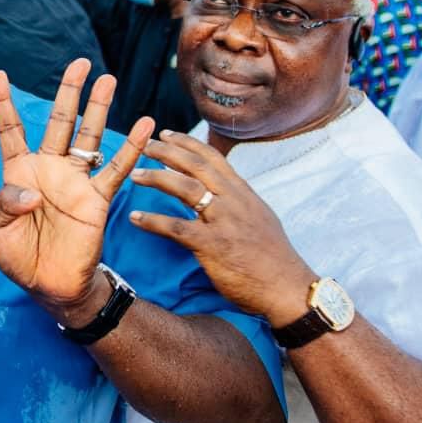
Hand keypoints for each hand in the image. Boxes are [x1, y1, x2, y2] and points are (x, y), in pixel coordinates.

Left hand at [0, 59, 152, 323]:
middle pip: (60, 122)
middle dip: (69, 92)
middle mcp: (50, 169)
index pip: (11, 131)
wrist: (50, 285)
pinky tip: (145, 125)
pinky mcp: (98, 199)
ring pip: (89, 137)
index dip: (4, 105)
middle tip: (80, 62)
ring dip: (99, 109)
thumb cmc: (19, 257)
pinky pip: (117, 169)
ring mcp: (75, 181)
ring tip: (109, 79)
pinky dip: (131, 148)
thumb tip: (33, 191)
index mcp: (19, 172)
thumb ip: (5, 204)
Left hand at [129, 131, 314, 325]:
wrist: (287, 288)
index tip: (167, 134)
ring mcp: (224, 221)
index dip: (187, 143)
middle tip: (143, 146)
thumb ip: (238, 202)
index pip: (213, 157)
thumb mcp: (259, 218)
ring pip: (185, 189)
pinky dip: (153, 221)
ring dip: (156, 179)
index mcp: (243, 193)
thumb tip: (223, 190)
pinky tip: (135, 218)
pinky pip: (176, 228)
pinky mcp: (213, 245)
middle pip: (195, 165)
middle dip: (166, 152)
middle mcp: (233, 201)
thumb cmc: (272, 258)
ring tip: (134, 175)